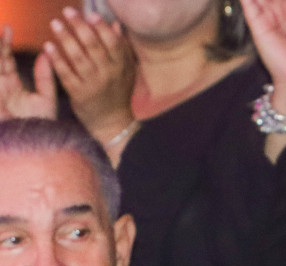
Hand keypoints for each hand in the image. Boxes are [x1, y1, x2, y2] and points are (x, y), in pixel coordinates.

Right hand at [0, 25, 56, 120]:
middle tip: (1, 27)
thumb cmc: (43, 128)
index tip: (7, 27)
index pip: (5, 59)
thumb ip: (44, 78)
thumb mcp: (45, 100)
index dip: (4, 43)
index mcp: (11, 85)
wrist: (37, 148)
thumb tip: (46, 55)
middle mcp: (0, 87)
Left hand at [44, 8, 134, 142]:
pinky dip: (57, 59)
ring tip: (55, 24)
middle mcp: (108, 75)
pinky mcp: (79, 94)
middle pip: (93, 47)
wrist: (112, 122)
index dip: (101, 28)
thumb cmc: (118, 93)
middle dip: (79, 27)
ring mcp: (93, 85)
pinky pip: (66, 73)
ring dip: (65, 39)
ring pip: (78, 58)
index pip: (113, 44)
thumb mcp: (126, 71)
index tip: (91, 15)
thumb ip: (122, 48)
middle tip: (67, 12)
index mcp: (121, 67)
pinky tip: (49, 46)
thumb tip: (115, 25)